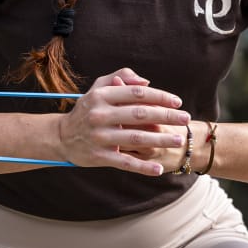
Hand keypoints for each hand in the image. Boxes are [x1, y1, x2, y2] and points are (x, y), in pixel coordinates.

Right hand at [57, 68, 190, 176]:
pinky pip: (125, 162)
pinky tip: (158, 169)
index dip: (160, 97)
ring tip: (178, 140)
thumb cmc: (87, 109)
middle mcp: (100, 115)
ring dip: (160, 140)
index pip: (137, 94)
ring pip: (136, 139)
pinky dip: (142, 167)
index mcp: (102, 96)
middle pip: (140, 114)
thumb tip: (147, 82)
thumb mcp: (98, 88)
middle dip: (166, 116)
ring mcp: (100, 137)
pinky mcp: (99, 156)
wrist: (62, 136)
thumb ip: (121, 78)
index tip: (177, 102)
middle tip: (186, 118)